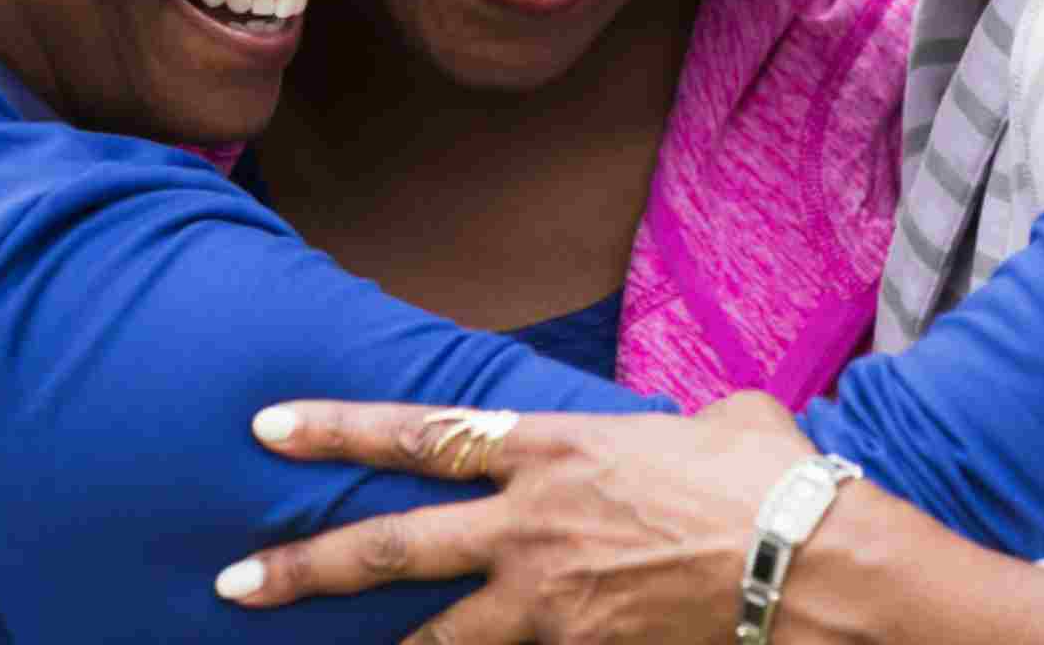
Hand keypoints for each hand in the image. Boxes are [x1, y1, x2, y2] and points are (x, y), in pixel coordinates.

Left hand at [212, 391, 826, 643]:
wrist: (811, 562)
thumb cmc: (769, 477)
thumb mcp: (717, 420)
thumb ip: (670, 426)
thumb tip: (694, 431)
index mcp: (549, 445)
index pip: (419, 434)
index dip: (337, 429)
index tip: (267, 427)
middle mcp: (528, 522)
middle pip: (391, 547)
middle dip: (304, 567)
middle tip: (232, 580)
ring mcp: (549, 600)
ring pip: (435, 637)